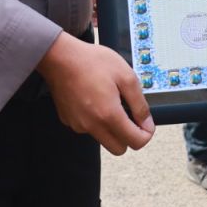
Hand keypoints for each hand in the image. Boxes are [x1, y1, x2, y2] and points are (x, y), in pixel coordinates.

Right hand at [37, 32, 154, 154]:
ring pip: (103, 138)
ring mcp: (78, 125)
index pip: (135, 142)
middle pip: (119, 149)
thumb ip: (139, 104)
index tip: (146, 123)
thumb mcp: (126, 76)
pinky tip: (94, 99)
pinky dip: (95, 120)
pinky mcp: (69, 120)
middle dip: (129, 136)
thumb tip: (147, 123)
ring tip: (109, 101)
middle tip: (130, 115)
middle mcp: (92, 126)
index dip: (146, 133)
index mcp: (109, 115)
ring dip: (111, 128)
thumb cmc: (91, 62)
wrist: (60, 57)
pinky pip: (88, 128)